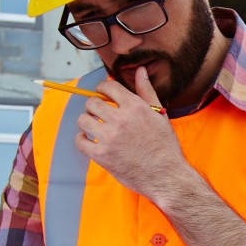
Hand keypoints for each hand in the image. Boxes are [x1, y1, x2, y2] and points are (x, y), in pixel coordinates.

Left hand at [74, 69, 188, 199]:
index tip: (102, 95)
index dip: (102, 89)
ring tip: (94, 127)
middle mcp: (120, 120)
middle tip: (98, 114)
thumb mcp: (159, 114)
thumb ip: (146, 91)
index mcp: (134, 107)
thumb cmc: (164, 145)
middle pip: (92, 103)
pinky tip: (89, 140)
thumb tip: (140, 70)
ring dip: (87, 122)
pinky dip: (82, 140)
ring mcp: (109, 138)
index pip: (108, 87)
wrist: (165, 175)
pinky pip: (80, 141)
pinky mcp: (102, 155)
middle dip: (93, 106)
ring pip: (83, 120)